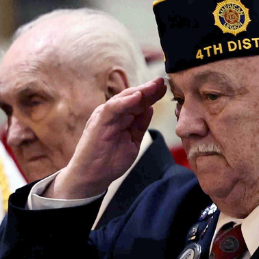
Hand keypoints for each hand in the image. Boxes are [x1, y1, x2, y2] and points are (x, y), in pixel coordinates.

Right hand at [50, 77, 166, 198]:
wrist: (92, 177)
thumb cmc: (109, 161)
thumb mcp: (132, 141)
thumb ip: (140, 125)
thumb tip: (150, 108)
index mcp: (121, 118)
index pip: (138, 103)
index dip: (152, 95)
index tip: (165, 88)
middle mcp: (113, 114)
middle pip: (133, 97)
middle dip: (148, 89)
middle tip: (162, 81)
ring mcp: (105, 116)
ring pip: (123, 98)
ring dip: (139, 91)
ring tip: (153, 85)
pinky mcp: (98, 121)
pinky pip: (112, 108)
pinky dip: (125, 102)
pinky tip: (137, 96)